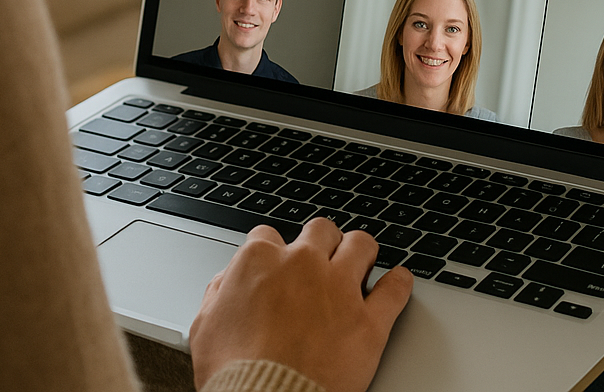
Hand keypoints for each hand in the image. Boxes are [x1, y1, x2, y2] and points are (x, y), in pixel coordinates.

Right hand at [189, 219, 412, 391]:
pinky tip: (398, 281)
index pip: (267, 236)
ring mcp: (339, 289)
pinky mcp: (369, 321)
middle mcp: (303, 264)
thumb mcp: (204, 328)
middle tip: (321, 260)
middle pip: (320, 230)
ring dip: (360, 252)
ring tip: (360, 262)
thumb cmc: (233, 373)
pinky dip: (399, 283)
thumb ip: (219, 294)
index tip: (277, 263)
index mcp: (259, 261)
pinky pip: (395, 290)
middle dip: (320, 243)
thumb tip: (227, 282)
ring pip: (361, 245)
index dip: (272, 251)